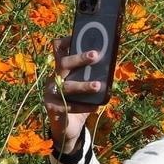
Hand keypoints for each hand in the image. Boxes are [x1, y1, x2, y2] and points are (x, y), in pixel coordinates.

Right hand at [44, 36, 103, 153]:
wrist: (67, 127)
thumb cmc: (79, 101)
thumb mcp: (87, 86)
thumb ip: (95, 75)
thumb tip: (112, 63)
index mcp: (62, 69)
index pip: (59, 49)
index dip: (66, 41)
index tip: (77, 36)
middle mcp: (54, 78)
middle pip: (64, 63)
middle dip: (79, 58)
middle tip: (95, 55)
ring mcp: (51, 93)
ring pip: (67, 86)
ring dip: (83, 85)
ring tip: (97, 85)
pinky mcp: (53, 108)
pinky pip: (69, 106)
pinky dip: (84, 106)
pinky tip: (96, 106)